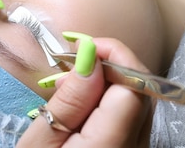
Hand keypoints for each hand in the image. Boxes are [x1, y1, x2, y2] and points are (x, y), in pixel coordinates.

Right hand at [17, 38, 151, 147]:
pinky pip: (135, 118)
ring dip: (115, 80)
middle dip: (115, 64)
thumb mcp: (40, 143)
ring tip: (76, 80)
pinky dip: (115, 100)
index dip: (114, 57)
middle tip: (75, 60)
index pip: (134, 87)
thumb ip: (72, 98)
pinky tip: (87, 103)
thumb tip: (92, 54)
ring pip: (142, 103)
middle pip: (144, 92)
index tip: (81, 46)